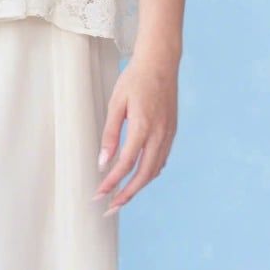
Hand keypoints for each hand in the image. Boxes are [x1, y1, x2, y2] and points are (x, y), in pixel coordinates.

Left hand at [93, 44, 178, 214]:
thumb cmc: (135, 79)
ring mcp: (168, 134)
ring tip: (121, 197)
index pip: (126, 164)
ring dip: (138, 187)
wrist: (161, 62)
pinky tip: (138, 177)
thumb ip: (109, 134)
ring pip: (154, 170)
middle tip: (109, 208)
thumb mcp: (116, 104)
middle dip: (126, 195)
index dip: (111, 182)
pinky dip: (149, 173)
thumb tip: (103, 162)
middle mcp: (159, 134)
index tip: (98, 194)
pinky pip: (161, 159)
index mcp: (142, 127)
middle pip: (143, 175)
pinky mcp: (171, 131)